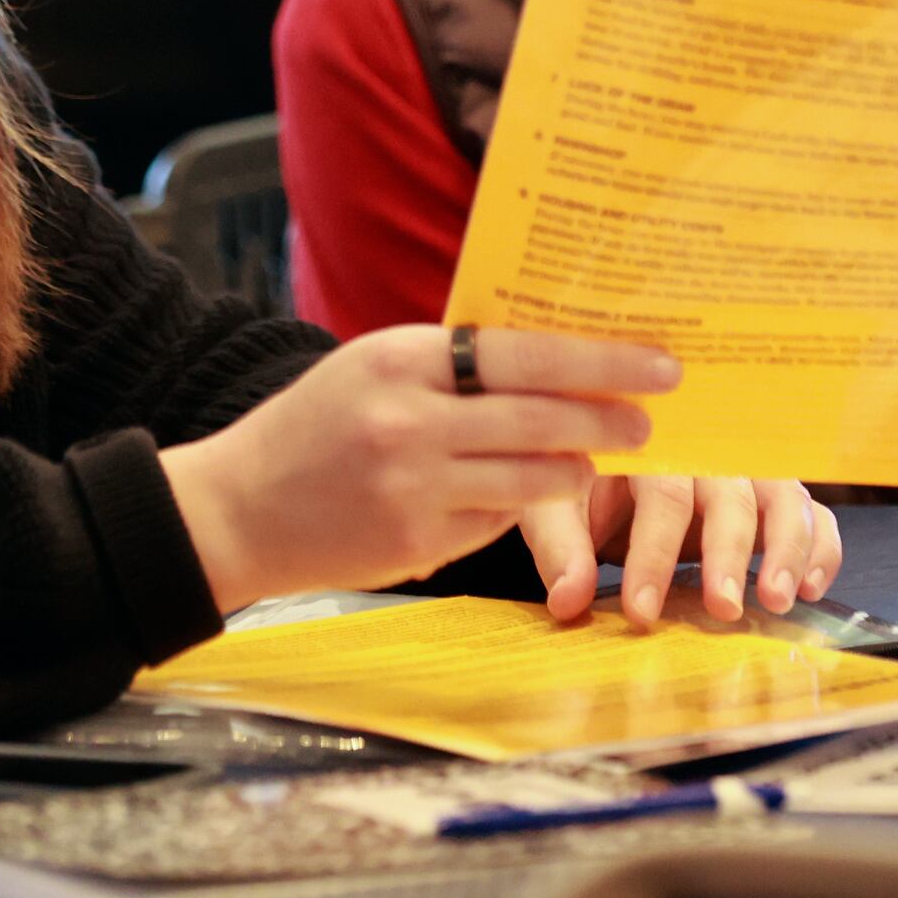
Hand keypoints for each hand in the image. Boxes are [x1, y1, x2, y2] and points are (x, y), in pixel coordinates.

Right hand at [161, 328, 677, 614]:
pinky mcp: (417, 544)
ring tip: (590, 462)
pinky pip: (499, 520)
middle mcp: (411, 421)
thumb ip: (454, 364)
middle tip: (648, 423)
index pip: (527, 353)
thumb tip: (558, 356)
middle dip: (609, 420)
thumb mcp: (375, 367)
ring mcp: (415, 487)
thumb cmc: (316, 427)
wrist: (239, 509)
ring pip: (534, 478)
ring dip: (575, 471)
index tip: (658, 364)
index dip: (603, 359)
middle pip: (544, 418)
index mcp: (404, 360)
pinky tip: (525, 495)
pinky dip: (520, 505)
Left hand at [520, 476, 841, 628]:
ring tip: (776, 599)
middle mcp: (708, 451)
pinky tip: (812, 588)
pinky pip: (812, 513)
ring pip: (784, 499)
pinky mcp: (776, 494)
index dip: (653, 557)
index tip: (642, 612)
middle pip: (731, 496)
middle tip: (722, 609)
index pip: (661, 496)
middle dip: (728, 556)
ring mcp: (749, 470)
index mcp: (651, 446)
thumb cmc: (584, 478)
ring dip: (787, 550)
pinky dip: (821, 547)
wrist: (611, 451)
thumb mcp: (557, 503)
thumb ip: (562, 548)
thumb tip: (567, 602)